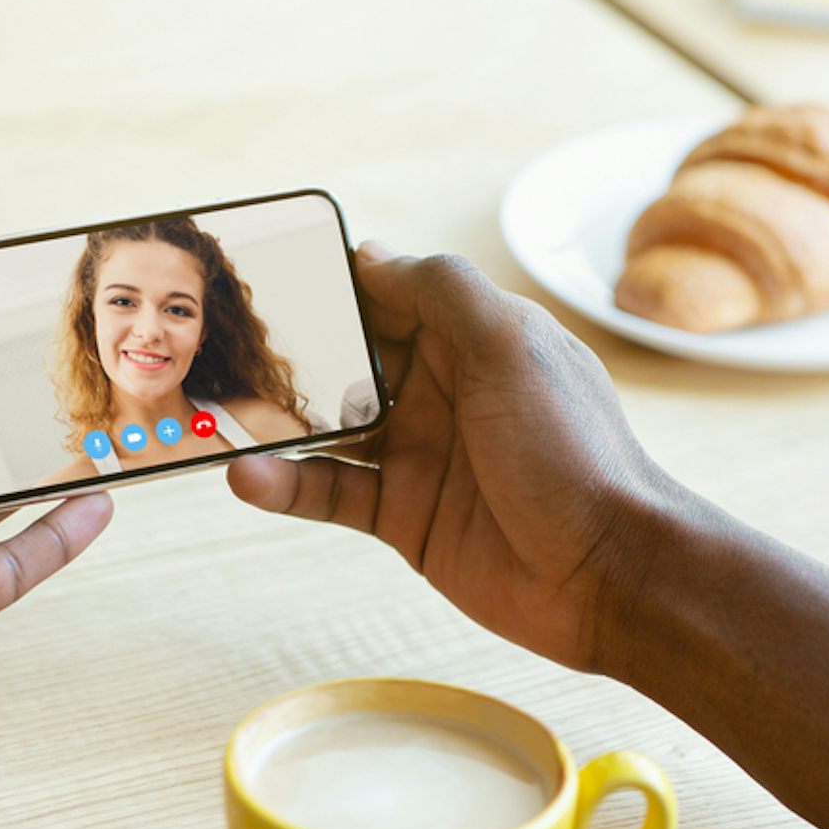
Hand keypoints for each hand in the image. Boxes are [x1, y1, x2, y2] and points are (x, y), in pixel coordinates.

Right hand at [227, 243, 671, 669]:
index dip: (332, 283)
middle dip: (290, 352)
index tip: (264, 271)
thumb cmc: (572, 450)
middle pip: (348, 358)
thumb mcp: (510, 344)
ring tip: (218, 414)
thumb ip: (442, 289)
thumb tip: (369, 254)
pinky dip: (285, 484)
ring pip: (329, 427)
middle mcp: (444, 389)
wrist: (609, 573)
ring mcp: (421, 454)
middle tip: (219, 348)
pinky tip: (246, 476)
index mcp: (474, 337)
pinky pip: (329, 492)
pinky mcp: (404, 517)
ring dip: (275, 421)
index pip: (388, 293)